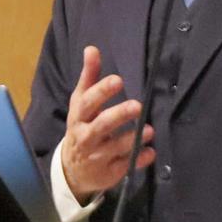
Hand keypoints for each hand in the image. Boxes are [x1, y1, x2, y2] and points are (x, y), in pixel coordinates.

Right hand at [61, 46, 153, 202]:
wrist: (72, 169)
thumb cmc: (81, 126)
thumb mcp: (81, 102)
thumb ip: (89, 76)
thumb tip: (92, 48)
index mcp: (79, 117)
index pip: (88, 102)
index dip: (101, 91)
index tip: (118, 80)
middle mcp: (86, 137)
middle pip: (101, 125)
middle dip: (119, 115)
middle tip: (138, 106)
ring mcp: (98, 157)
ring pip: (115, 148)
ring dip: (133, 139)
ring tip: (150, 130)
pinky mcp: (109, 173)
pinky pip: (125, 166)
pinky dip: (138, 160)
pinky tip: (149, 153)